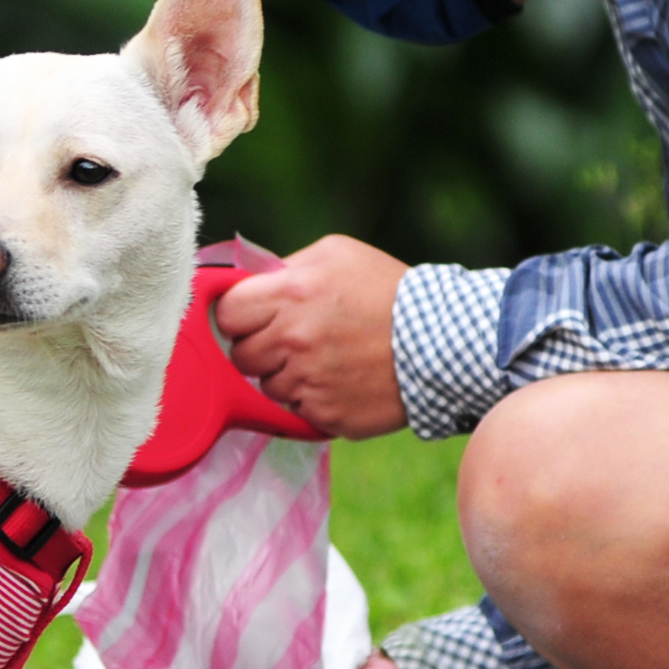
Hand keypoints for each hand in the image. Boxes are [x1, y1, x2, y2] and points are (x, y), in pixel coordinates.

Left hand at [215, 234, 409, 438]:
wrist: (442, 342)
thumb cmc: (388, 290)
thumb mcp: (336, 254)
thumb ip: (285, 269)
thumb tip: (246, 286)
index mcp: (291, 293)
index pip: (226, 314)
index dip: (239, 317)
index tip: (255, 318)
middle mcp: (294, 339)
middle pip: (241, 356)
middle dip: (260, 349)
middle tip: (294, 341)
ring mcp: (308, 382)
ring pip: (267, 387)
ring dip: (287, 377)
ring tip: (326, 360)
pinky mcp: (325, 415)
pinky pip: (296, 411)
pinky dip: (313, 399)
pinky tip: (341, 381)